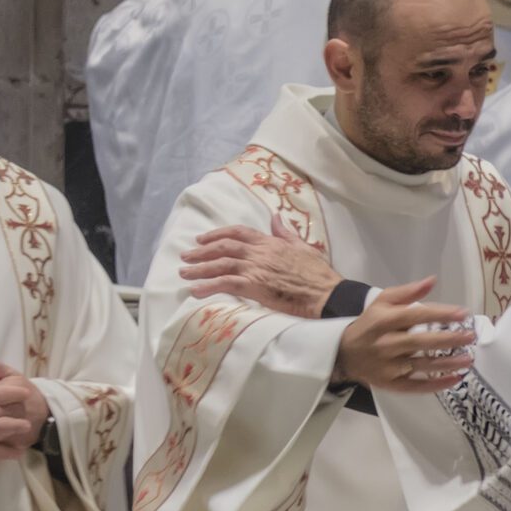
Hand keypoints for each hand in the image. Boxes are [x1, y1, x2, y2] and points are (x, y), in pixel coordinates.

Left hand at [180, 218, 341, 315]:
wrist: (326, 293)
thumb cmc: (318, 274)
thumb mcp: (303, 246)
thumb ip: (285, 232)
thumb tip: (275, 217)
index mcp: (270, 243)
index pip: (238, 233)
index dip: (217, 234)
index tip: (202, 239)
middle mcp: (259, 253)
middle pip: (223, 247)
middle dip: (202, 251)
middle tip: (186, 256)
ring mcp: (256, 269)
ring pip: (220, 265)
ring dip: (199, 269)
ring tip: (184, 273)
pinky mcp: (255, 286)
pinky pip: (226, 284)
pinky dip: (209, 286)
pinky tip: (195, 290)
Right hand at [332, 277, 476, 394]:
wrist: (343, 354)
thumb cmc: (369, 326)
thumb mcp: (380, 303)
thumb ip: (406, 292)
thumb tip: (432, 281)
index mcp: (381, 321)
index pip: (414, 316)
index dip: (439, 314)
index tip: (463, 313)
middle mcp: (384, 344)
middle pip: (419, 342)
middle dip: (448, 339)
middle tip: (470, 336)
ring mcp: (387, 366)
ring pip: (421, 365)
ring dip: (447, 363)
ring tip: (468, 359)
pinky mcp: (390, 384)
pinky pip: (416, 386)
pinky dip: (436, 385)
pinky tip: (454, 379)